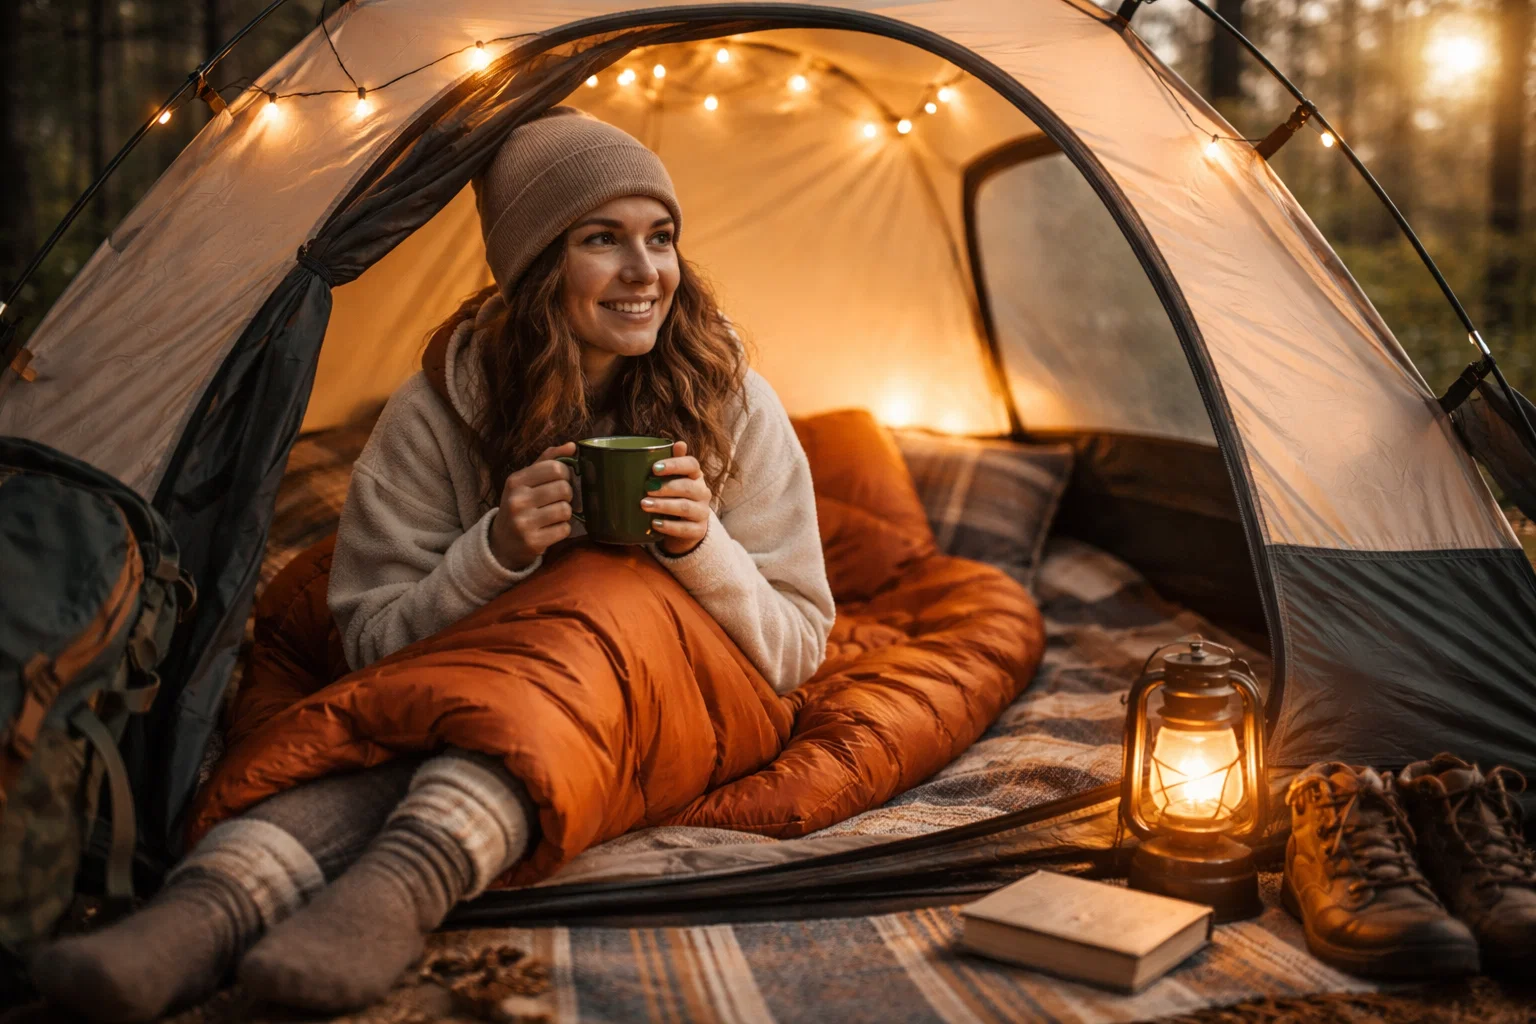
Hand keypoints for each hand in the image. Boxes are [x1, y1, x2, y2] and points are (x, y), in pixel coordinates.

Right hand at [489, 442, 575, 570]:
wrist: (502, 542)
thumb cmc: (520, 505)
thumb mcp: (526, 481)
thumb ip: (547, 460)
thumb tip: (572, 446)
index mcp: (515, 481)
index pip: (555, 467)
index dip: (565, 474)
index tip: (560, 480)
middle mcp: (517, 500)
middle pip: (564, 489)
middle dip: (567, 495)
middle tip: (559, 499)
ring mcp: (524, 523)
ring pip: (566, 510)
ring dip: (565, 513)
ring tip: (554, 514)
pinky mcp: (533, 542)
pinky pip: (564, 529)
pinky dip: (563, 529)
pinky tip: (551, 528)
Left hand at [644, 441, 711, 556]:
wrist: (685, 528)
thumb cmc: (675, 498)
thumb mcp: (673, 480)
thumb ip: (672, 464)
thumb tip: (679, 443)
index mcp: (696, 476)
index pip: (692, 465)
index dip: (674, 465)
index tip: (655, 468)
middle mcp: (702, 492)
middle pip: (688, 487)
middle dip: (666, 487)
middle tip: (646, 488)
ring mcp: (702, 512)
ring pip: (685, 507)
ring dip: (664, 505)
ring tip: (645, 505)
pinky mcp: (698, 530)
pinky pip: (684, 528)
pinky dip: (668, 526)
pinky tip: (654, 524)